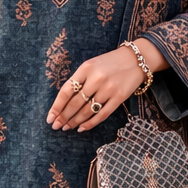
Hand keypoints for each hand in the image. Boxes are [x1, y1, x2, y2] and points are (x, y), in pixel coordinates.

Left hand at [46, 41, 164, 131]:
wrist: (137, 59)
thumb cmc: (110, 63)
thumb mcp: (92, 64)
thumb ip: (79, 79)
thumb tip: (64, 102)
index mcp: (86, 68)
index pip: (66, 91)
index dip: (56, 106)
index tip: (50, 118)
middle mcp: (96, 79)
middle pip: (75, 103)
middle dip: (64, 117)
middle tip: (57, 126)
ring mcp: (108, 89)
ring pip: (87, 111)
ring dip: (75, 121)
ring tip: (67, 127)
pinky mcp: (119, 97)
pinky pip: (102, 114)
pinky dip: (90, 123)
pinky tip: (82, 128)